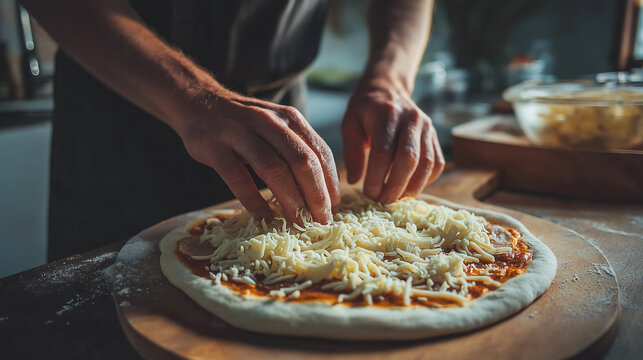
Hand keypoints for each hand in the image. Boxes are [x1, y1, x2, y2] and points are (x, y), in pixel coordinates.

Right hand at [178, 91, 339, 223]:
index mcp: (290, 119)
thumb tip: (323, 191)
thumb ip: (298, 150)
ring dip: (290, 200)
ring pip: (273, 169)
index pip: (319, 152)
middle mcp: (269, 122)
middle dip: (316, 195)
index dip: (330, 183)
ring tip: (298, 223)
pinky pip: (238, 177)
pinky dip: (253, 200)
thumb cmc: (245, 125)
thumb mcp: (277, 127)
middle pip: (301, 161)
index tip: (333, 208)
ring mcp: (241, 133)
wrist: (199, 102)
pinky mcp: (216, 148)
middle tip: (321, 221)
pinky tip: (264, 216)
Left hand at [341, 77, 443, 202]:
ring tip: (395, 199)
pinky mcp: (435, 136)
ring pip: (427, 164)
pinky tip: (409, 188)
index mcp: (386, 115)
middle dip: (395, 186)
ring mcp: (427, 127)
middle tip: (382, 201)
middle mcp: (411, 119)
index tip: (368, 193)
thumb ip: (352, 152)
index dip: (377, 177)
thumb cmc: (365, 110)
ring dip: (412, 187)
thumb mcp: (350, 124)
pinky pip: (437, 164)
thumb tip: (355, 181)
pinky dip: (425, 181)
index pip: (383, 152)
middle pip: (409, 159)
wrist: (388, 89)